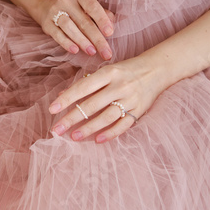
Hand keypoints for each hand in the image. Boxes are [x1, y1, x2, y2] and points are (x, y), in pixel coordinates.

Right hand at [29, 0, 114, 59]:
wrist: (44, 7)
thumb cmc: (73, 10)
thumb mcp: (86, 7)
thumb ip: (101, 14)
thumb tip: (112, 26)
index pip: (92, 6)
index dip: (102, 20)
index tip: (110, 33)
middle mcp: (67, 1)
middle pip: (83, 21)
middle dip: (96, 38)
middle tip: (106, 53)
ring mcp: (55, 12)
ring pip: (69, 27)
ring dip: (82, 41)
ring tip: (92, 52)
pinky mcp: (46, 24)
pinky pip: (57, 34)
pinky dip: (66, 43)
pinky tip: (75, 50)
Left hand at [48, 56, 168, 142]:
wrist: (157, 69)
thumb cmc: (125, 70)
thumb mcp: (106, 71)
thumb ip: (86, 82)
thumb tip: (63, 94)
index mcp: (109, 73)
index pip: (83, 87)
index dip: (67, 99)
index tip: (52, 109)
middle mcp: (119, 86)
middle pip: (92, 105)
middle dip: (72, 118)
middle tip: (56, 130)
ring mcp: (130, 99)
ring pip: (106, 117)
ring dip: (89, 128)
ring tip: (73, 137)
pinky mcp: (139, 110)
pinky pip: (123, 125)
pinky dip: (110, 133)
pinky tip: (97, 140)